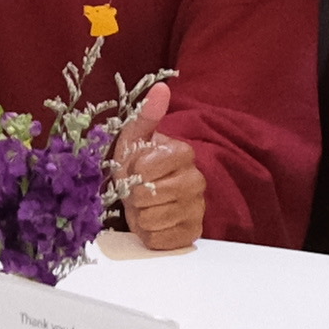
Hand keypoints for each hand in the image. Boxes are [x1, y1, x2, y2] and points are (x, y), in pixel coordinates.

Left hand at [105, 80, 200, 252]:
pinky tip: (153, 223)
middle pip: (148, 195)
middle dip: (134, 196)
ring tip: (145, 206)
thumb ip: (147, 115)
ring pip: (152, 219)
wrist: (147, 198)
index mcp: (184, 153)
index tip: (133, 170)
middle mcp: (197, 180)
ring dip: (140, 216)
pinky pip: (159, 240)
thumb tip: (161, 88)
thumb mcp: (135, 140)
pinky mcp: (192, 233)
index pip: (145, 168)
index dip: (131, 172)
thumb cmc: (138, 167)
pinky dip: (149, 234)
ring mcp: (197, 208)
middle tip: (137, 191)